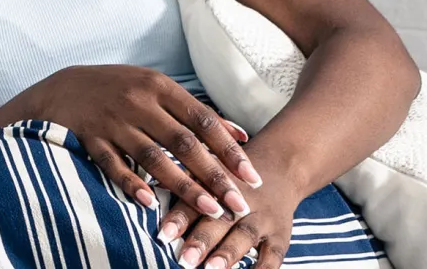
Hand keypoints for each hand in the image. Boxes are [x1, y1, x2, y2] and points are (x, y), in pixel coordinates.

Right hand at [15, 65, 262, 220]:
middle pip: (182, 142)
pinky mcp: (89, 137)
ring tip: (209, 209)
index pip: (202, 120)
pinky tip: (151, 203)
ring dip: (183, 186)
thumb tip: (241, 135)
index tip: (252, 176)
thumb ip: (196, 112)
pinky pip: (113, 165)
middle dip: (214, 176)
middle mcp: (137, 102)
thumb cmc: (119, 89)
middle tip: (238, 204)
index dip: (229, 150)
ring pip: (152, 157)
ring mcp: (111, 121)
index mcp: (158, 87)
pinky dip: (132, 184)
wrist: (62, 87)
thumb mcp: (157, 89)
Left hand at [159, 169, 304, 268]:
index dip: (179, 218)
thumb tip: (145, 192)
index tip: (163, 235)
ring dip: (228, 254)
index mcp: (216, 184)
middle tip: (184, 260)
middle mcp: (240, 201)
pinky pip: (274, 255)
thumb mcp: (207, 170)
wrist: (281, 167)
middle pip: (219, 221)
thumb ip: (181, 183)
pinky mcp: (281, 235)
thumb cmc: (229, 175)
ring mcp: (262, 218)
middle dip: (202, 241)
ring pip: (245, 236)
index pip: (195, 202)